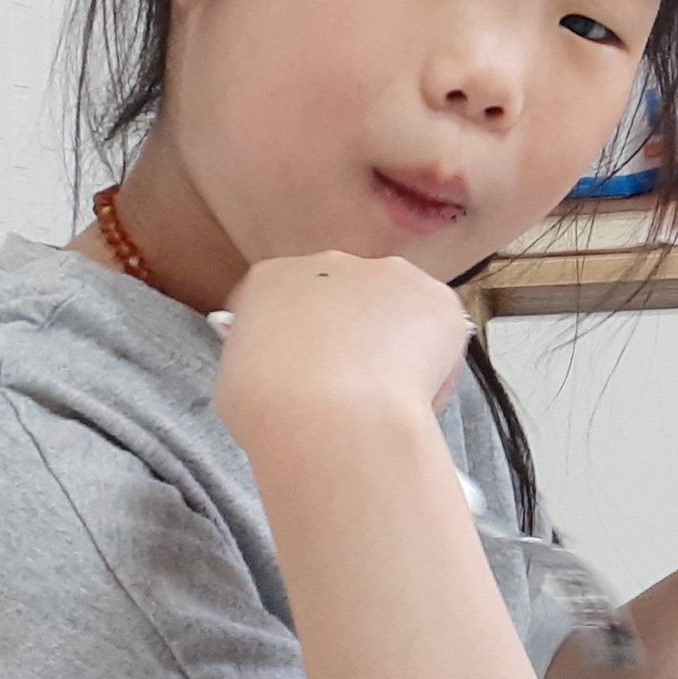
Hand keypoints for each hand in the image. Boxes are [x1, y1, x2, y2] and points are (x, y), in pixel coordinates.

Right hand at [212, 250, 471, 455]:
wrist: (326, 413)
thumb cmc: (268, 407)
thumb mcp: (239, 381)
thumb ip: (265, 363)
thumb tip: (285, 373)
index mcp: (272, 280)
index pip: (289, 300)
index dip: (304, 340)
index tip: (309, 372)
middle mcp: (331, 265)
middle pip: (348, 298)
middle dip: (354, 336)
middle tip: (352, 388)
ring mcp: (388, 276)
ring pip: (398, 312)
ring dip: (396, 346)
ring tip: (386, 398)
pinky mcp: (436, 299)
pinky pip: (439, 336)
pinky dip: (434, 367)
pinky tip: (415, 398)